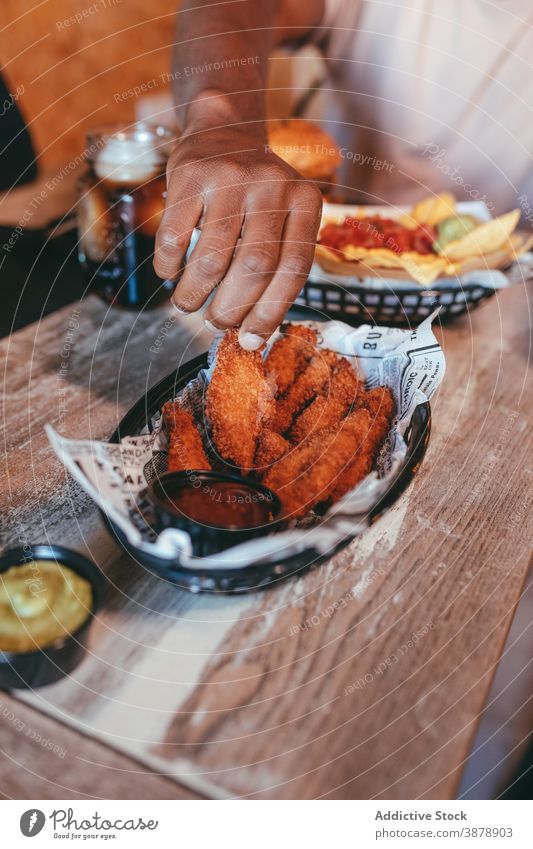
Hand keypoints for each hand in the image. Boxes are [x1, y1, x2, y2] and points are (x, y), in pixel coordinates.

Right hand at [153, 124, 321, 348]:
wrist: (224, 130)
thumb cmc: (255, 195)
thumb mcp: (282, 218)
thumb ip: (276, 267)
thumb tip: (252, 336)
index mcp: (305, 201)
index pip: (293, 270)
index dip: (271, 312)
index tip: (251, 340)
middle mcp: (273, 185)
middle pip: (253, 268)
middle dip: (231, 309)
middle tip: (215, 323)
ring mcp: (230, 177)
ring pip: (212, 259)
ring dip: (194, 294)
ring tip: (188, 304)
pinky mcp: (189, 175)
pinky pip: (175, 238)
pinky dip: (169, 267)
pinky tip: (171, 274)